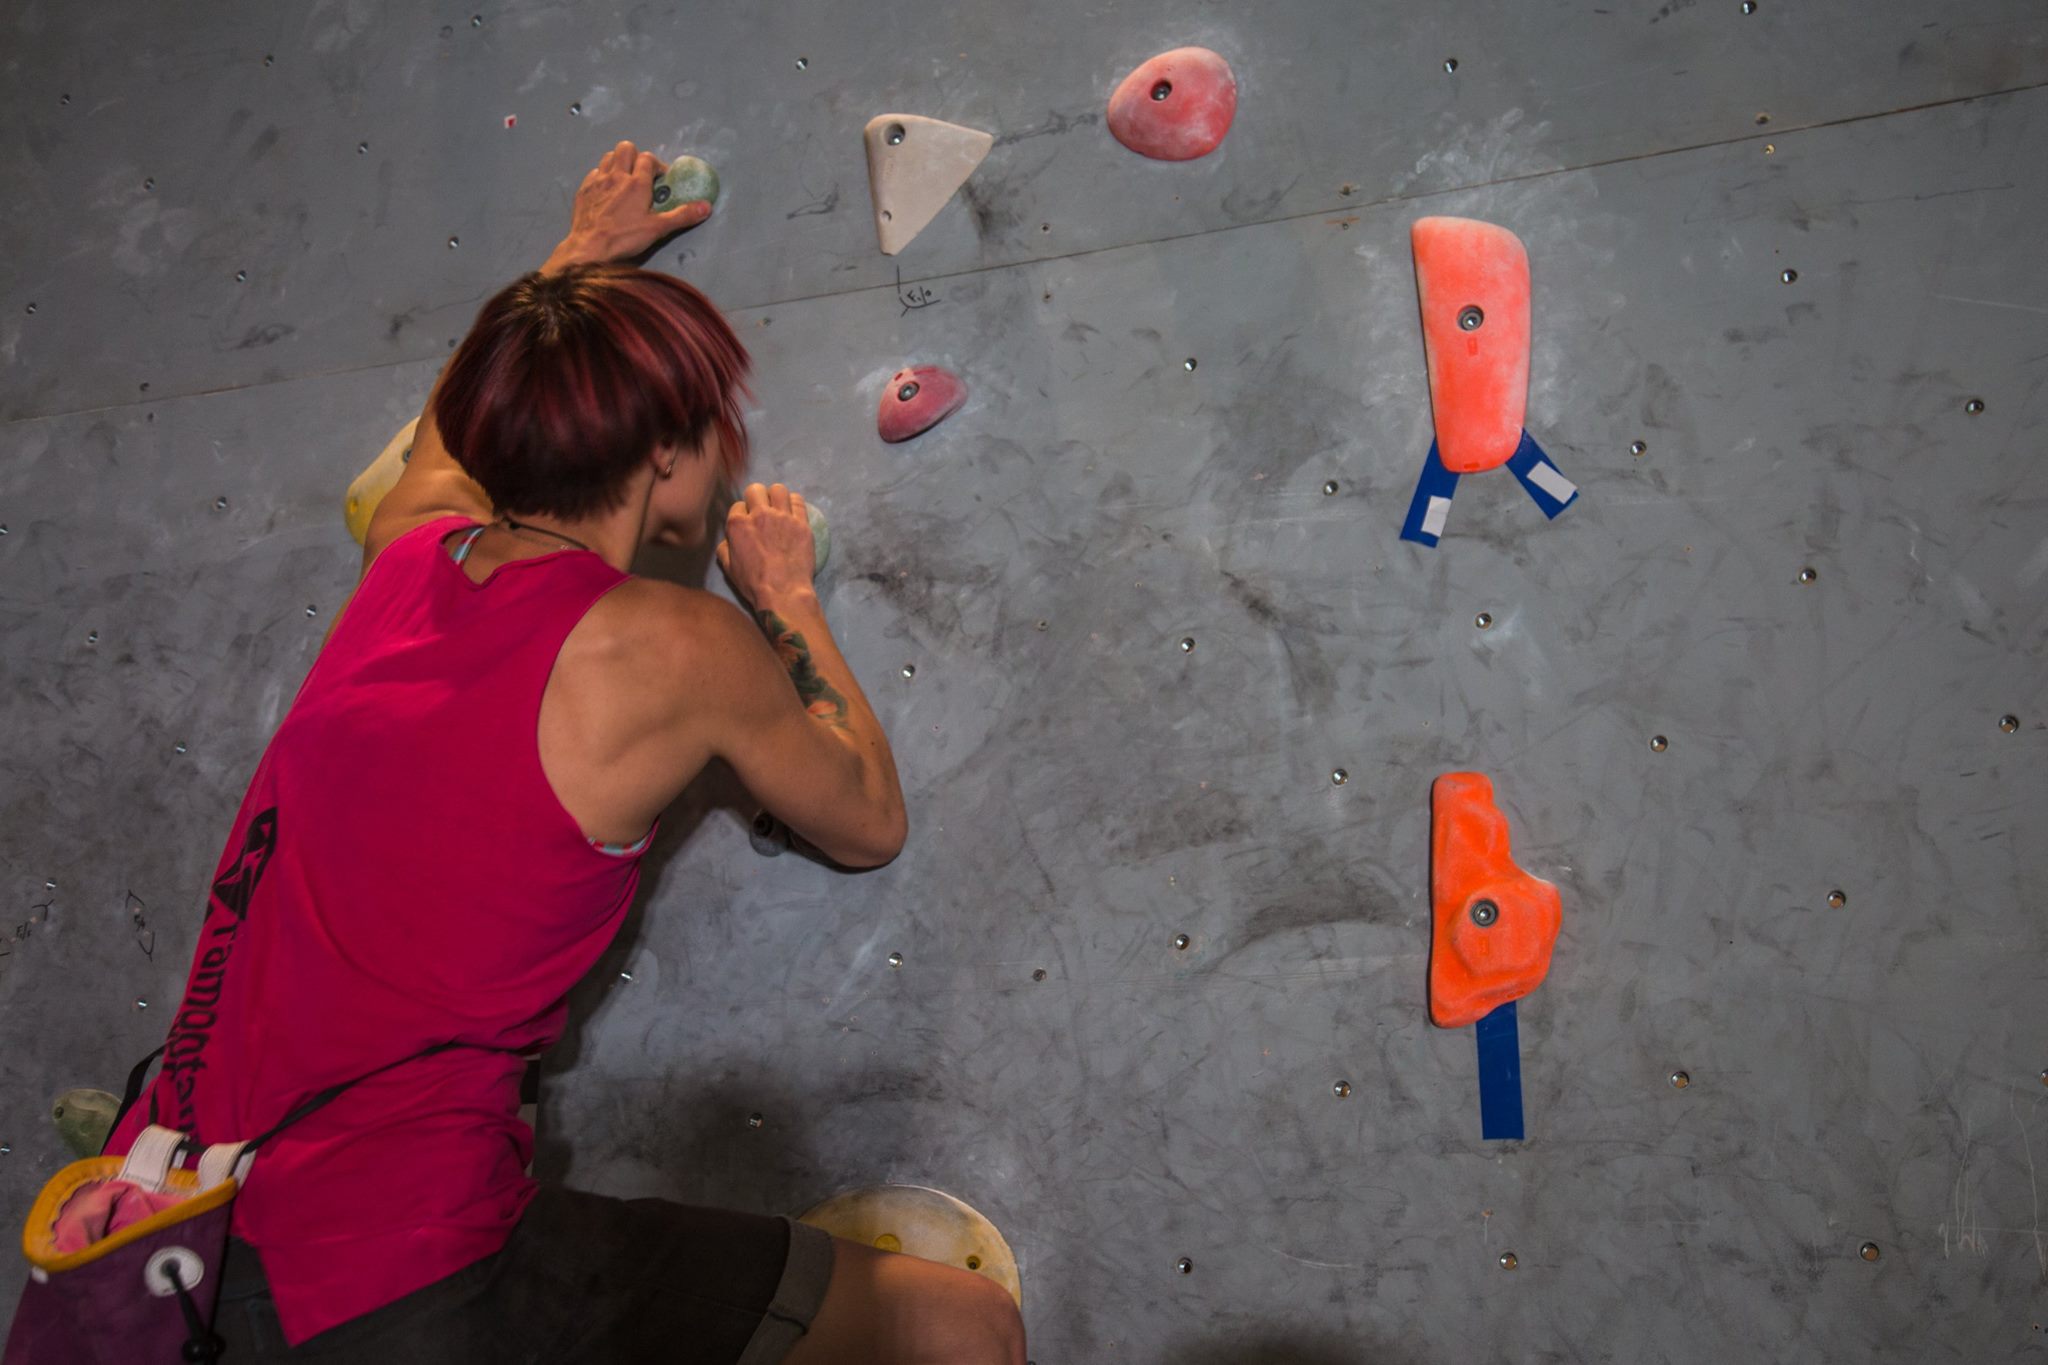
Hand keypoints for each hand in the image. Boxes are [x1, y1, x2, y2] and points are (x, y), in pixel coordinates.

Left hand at [549, 140, 710, 267]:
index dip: (656, 165)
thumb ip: (682, 216)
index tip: (660, 179)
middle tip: (641, 174)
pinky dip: (602, 176)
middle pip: (626, 148)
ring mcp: (598, 180)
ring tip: (624, 179)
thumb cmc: (624, 238)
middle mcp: (616, 175)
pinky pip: (594, 172)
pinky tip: (606, 191)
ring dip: (618, 162)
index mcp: (636, 183)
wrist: (589, 247)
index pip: (647, 159)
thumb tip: (706, 206)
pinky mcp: (584, 189)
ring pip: (608, 156)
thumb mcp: (658, 229)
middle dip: (635, 156)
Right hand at [717, 483, 815, 607]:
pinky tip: (793, 512)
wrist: (783, 592)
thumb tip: (728, 540)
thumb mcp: (728, 568)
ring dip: (776, 496)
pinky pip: (798, 501)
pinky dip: (794, 504)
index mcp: (738, 524)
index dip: (742, 513)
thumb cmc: (754, 583)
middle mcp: (759, 515)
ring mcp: (782, 517)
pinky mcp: (801, 523)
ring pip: (779, 490)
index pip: (737, 505)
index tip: (747, 522)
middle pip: (756, 490)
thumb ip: (725, 548)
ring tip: (778, 507)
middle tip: (761, 510)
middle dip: (756, 497)